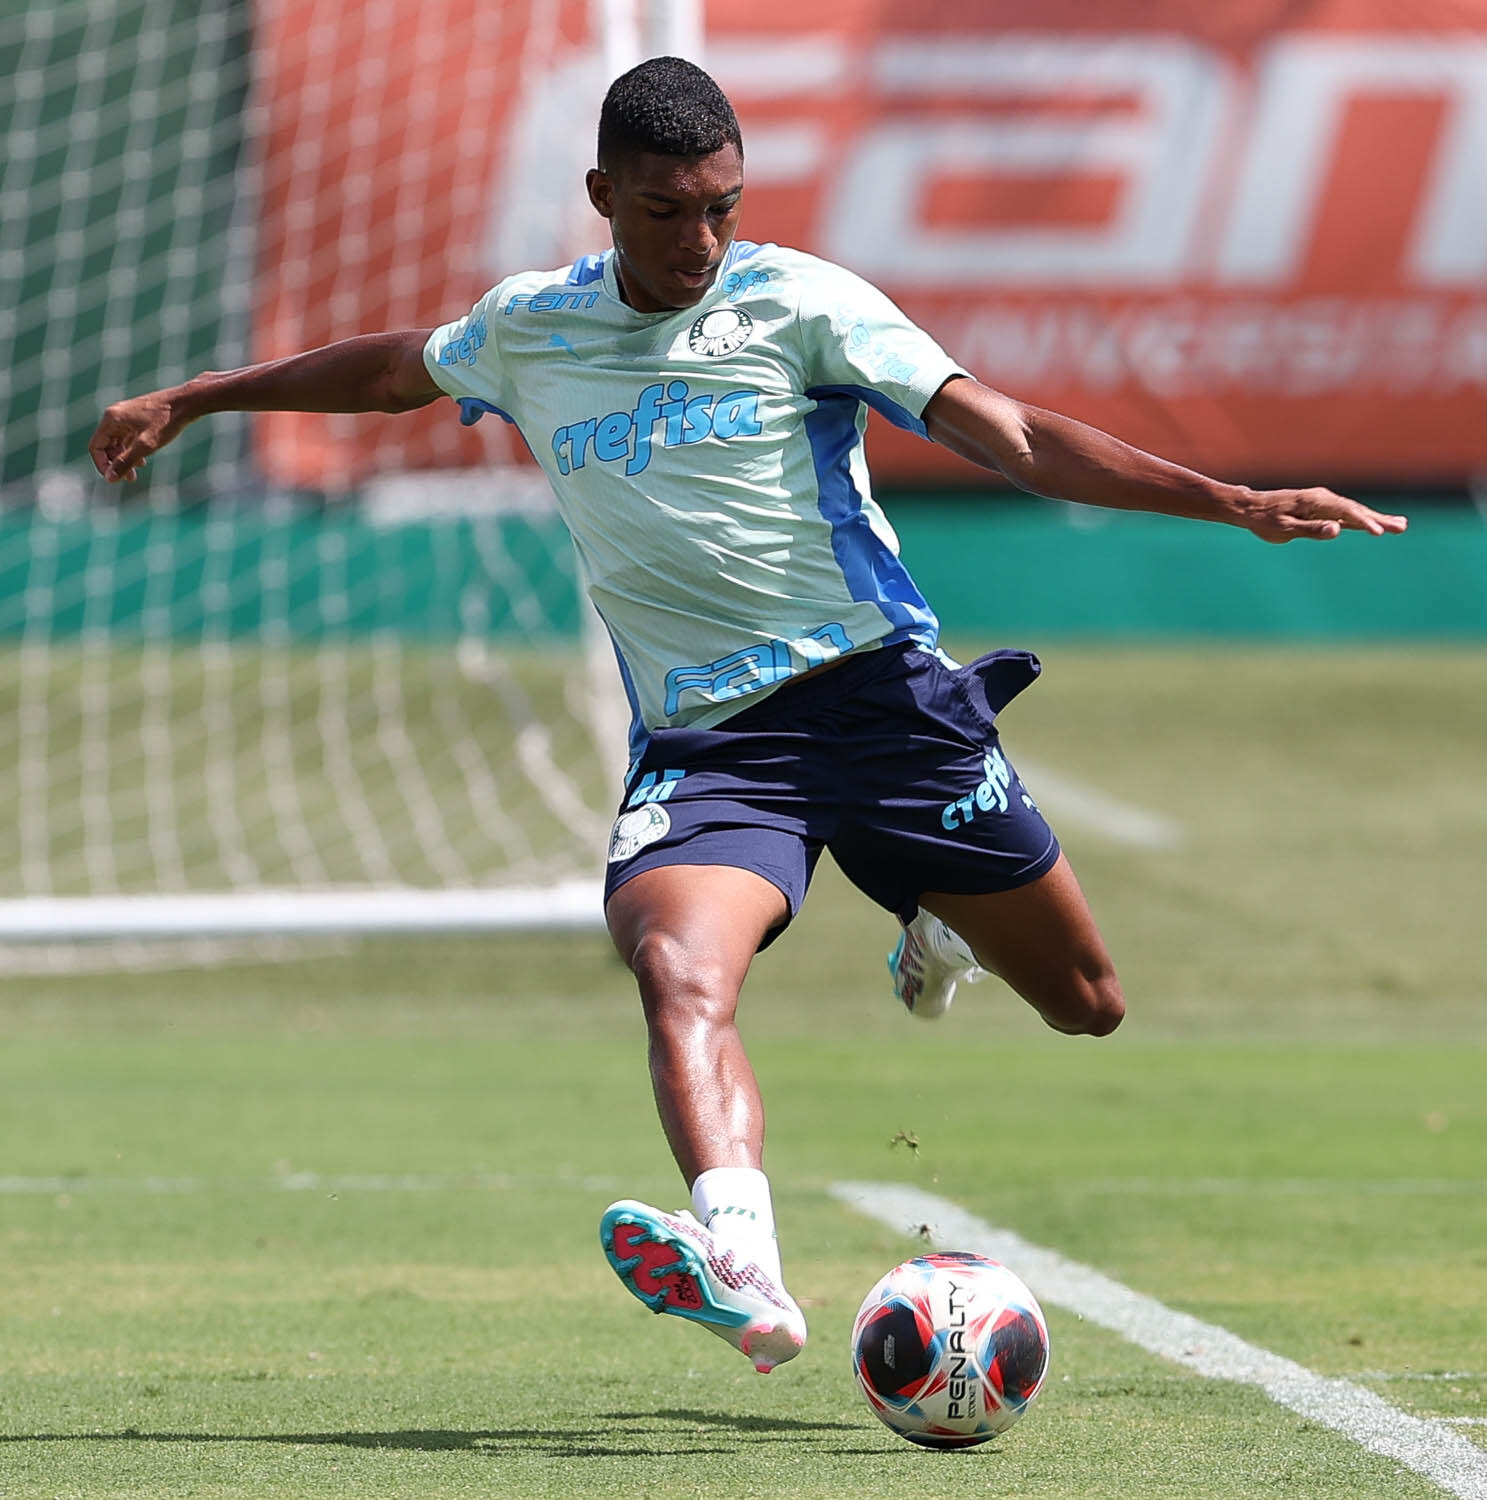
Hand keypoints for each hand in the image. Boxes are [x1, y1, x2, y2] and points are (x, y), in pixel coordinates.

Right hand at [88, 388, 193, 482]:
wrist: (187, 402)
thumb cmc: (167, 421)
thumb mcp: (146, 445)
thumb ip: (126, 462)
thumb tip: (110, 479)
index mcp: (112, 418)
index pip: (96, 446)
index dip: (102, 464)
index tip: (114, 479)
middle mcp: (115, 415)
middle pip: (107, 445)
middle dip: (116, 463)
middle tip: (130, 479)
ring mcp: (127, 415)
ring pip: (118, 442)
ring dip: (125, 458)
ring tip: (136, 473)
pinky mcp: (138, 417)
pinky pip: (128, 437)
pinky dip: (133, 450)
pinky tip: (143, 461)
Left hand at [1239, 486, 1407, 543]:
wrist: (1251, 508)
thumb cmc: (1264, 520)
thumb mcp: (1284, 529)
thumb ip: (1311, 530)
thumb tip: (1337, 530)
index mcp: (1315, 502)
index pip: (1345, 512)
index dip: (1364, 522)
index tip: (1379, 532)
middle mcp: (1323, 498)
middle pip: (1356, 510)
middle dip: (1379, 519)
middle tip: (1402, 527)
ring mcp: (1324, 503)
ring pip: (1354, 511)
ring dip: (1377, 519)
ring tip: (1400, 526)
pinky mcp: (1322, 509)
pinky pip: (1346, 515)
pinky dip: (1363, 520)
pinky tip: (1376, 525)